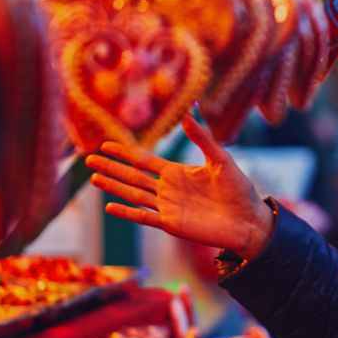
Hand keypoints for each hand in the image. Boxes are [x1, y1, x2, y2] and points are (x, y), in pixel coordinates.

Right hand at [85, 113, 274, 259]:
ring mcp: (168, 207)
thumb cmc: (239, 190)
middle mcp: (168, 189)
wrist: (249, 220)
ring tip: (94, 178)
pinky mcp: (171, 224)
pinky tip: (110, 206)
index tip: (105, 144)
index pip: (144, 160)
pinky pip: (144, 217)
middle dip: (111, 167)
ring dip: (114, 187)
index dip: (125, 153)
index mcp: (177, 173)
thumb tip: (188, 113)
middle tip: (88, 159)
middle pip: (132, 176)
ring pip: (134, 194)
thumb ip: (203, 138)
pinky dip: (127, 212)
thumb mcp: (221, 159)